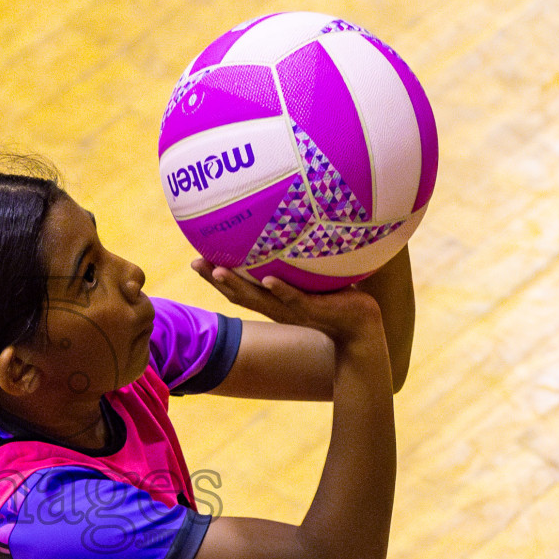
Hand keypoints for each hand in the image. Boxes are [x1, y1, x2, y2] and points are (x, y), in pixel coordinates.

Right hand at [190, 258, 384, 346]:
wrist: (363, 329)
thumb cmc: (339, 300)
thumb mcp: (313, 280)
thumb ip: (301, 262)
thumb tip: (295, 229)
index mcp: (273, 302)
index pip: (238, 289)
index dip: (216, 278)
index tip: (196, 260)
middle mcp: (277, 308)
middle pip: (239, 294)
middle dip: (214, 280)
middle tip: (195, 262)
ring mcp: (294, 310)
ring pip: (259, 299)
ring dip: (237, 286)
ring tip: (218, 271)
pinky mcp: (314, 310)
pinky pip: (294, 299)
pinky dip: (280, 290)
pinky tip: (269, 280)